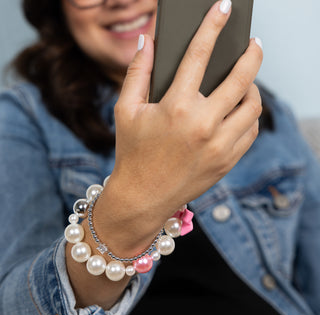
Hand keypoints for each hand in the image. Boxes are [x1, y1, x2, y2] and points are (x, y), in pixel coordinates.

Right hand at [98, 1, 262, 243]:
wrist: (143, 197)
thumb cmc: (132, 153)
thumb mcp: (125, 110)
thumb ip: (137, 72)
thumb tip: (150, 40)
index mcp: (175, 107)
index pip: (199, 54)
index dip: (212, 26)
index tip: (223, 7)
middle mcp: (203, 124)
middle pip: (241, 77)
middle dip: (251, 53)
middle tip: (253, 44)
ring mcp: (219, 146)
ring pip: (252, 106)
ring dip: (252, 87)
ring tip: (244, 81)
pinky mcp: (227, 162)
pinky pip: (250, 131)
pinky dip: (248, 116)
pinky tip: (238, 111)